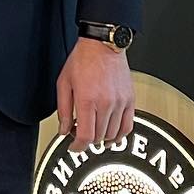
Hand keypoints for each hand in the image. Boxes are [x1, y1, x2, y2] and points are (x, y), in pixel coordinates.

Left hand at [55, 39, 134, 154]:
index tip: (74, 148)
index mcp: (87, 100)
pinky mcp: (130, 100)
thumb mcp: (64, 84)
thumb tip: (64, 130)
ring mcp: (120, 102)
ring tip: (93, 130)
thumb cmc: (83, 60)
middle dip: (87, 140)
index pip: (86, 136)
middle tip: (80, 132)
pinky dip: (120, 135)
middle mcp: (106, 103)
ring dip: (102, 138)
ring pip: (113, 134)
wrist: (102, 45)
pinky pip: (128, 126)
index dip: (78, 147)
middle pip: (98, 137)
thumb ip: (63, 110)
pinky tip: (111, 135)